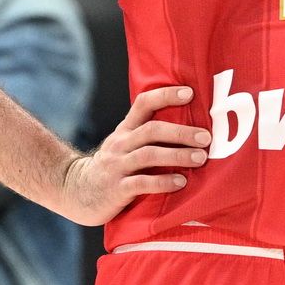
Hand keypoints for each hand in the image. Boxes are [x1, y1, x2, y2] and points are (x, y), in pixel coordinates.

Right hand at [57, 85, 210, 225]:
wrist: (77, 192)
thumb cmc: (113, 167)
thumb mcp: (124, 145)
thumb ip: (148, 136)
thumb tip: (190, 127)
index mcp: (125, 130)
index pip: (143, 103)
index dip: (166, 95)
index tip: (190, 93)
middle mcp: (121, 144)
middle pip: (151, 130)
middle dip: (181, 132)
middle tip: (206, 137)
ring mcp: (117, 166)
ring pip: (148, 155)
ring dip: (177, 155)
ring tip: (201, 158)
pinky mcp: (117, 189)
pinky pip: (141, 183)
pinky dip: (163, 182)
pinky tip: (181, 182)